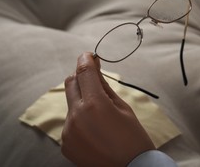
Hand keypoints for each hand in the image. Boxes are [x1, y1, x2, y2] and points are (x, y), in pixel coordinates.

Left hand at [61, 52, 154, 166]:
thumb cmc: (133, 137)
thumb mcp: (123, 107)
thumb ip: (104, 86)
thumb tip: (95, 68)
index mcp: (94, 105)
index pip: (84, 72)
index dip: (85, 59)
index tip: (88, 55)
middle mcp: (76, 117)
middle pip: (70, 83)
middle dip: (81, 77)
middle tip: (93, 78)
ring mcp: (68, 132)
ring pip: (71, 104)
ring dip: (81, 100)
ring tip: (100, 114)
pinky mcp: (65, 144)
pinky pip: (70, 122)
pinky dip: (80, 119)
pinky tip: (95, 129)